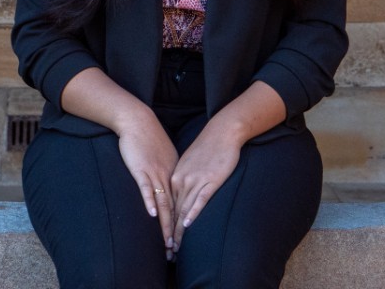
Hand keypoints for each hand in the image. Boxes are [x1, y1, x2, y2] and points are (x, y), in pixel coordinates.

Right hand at [117, 112, 180, 257]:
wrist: (138, 121)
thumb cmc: (148, 139)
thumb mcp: (162, 157)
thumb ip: (166, 172)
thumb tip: (168, 187)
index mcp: (174, 173)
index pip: (179, 203)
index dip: (180, 223)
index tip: (182, 241)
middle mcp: (168, 175)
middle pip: (173, 208)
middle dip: (174, 232)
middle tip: (175, 251)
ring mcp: (155, 173)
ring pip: (163, 203)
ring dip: (165, 225)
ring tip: (167, 243)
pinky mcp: (141, 169)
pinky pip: (146, 188)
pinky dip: (150, 202)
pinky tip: (153, 215)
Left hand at [167, 121, 241, 251]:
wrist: (222, 132)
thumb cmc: (208, 148)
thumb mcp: (190, 164)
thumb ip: (184, 179)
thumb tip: (181, 194)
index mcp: (176, 176)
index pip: (168, 206)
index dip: (165, 226)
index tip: (162, 242)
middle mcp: (182, 180)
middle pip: (173, 211)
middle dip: (170, 233)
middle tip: (167, 253)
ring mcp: (196, 180)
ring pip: (184, 209)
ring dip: (179, 230)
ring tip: (176, 247)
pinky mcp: (210, 180)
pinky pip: (200, 199)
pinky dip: (193, 212)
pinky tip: (188, 224)